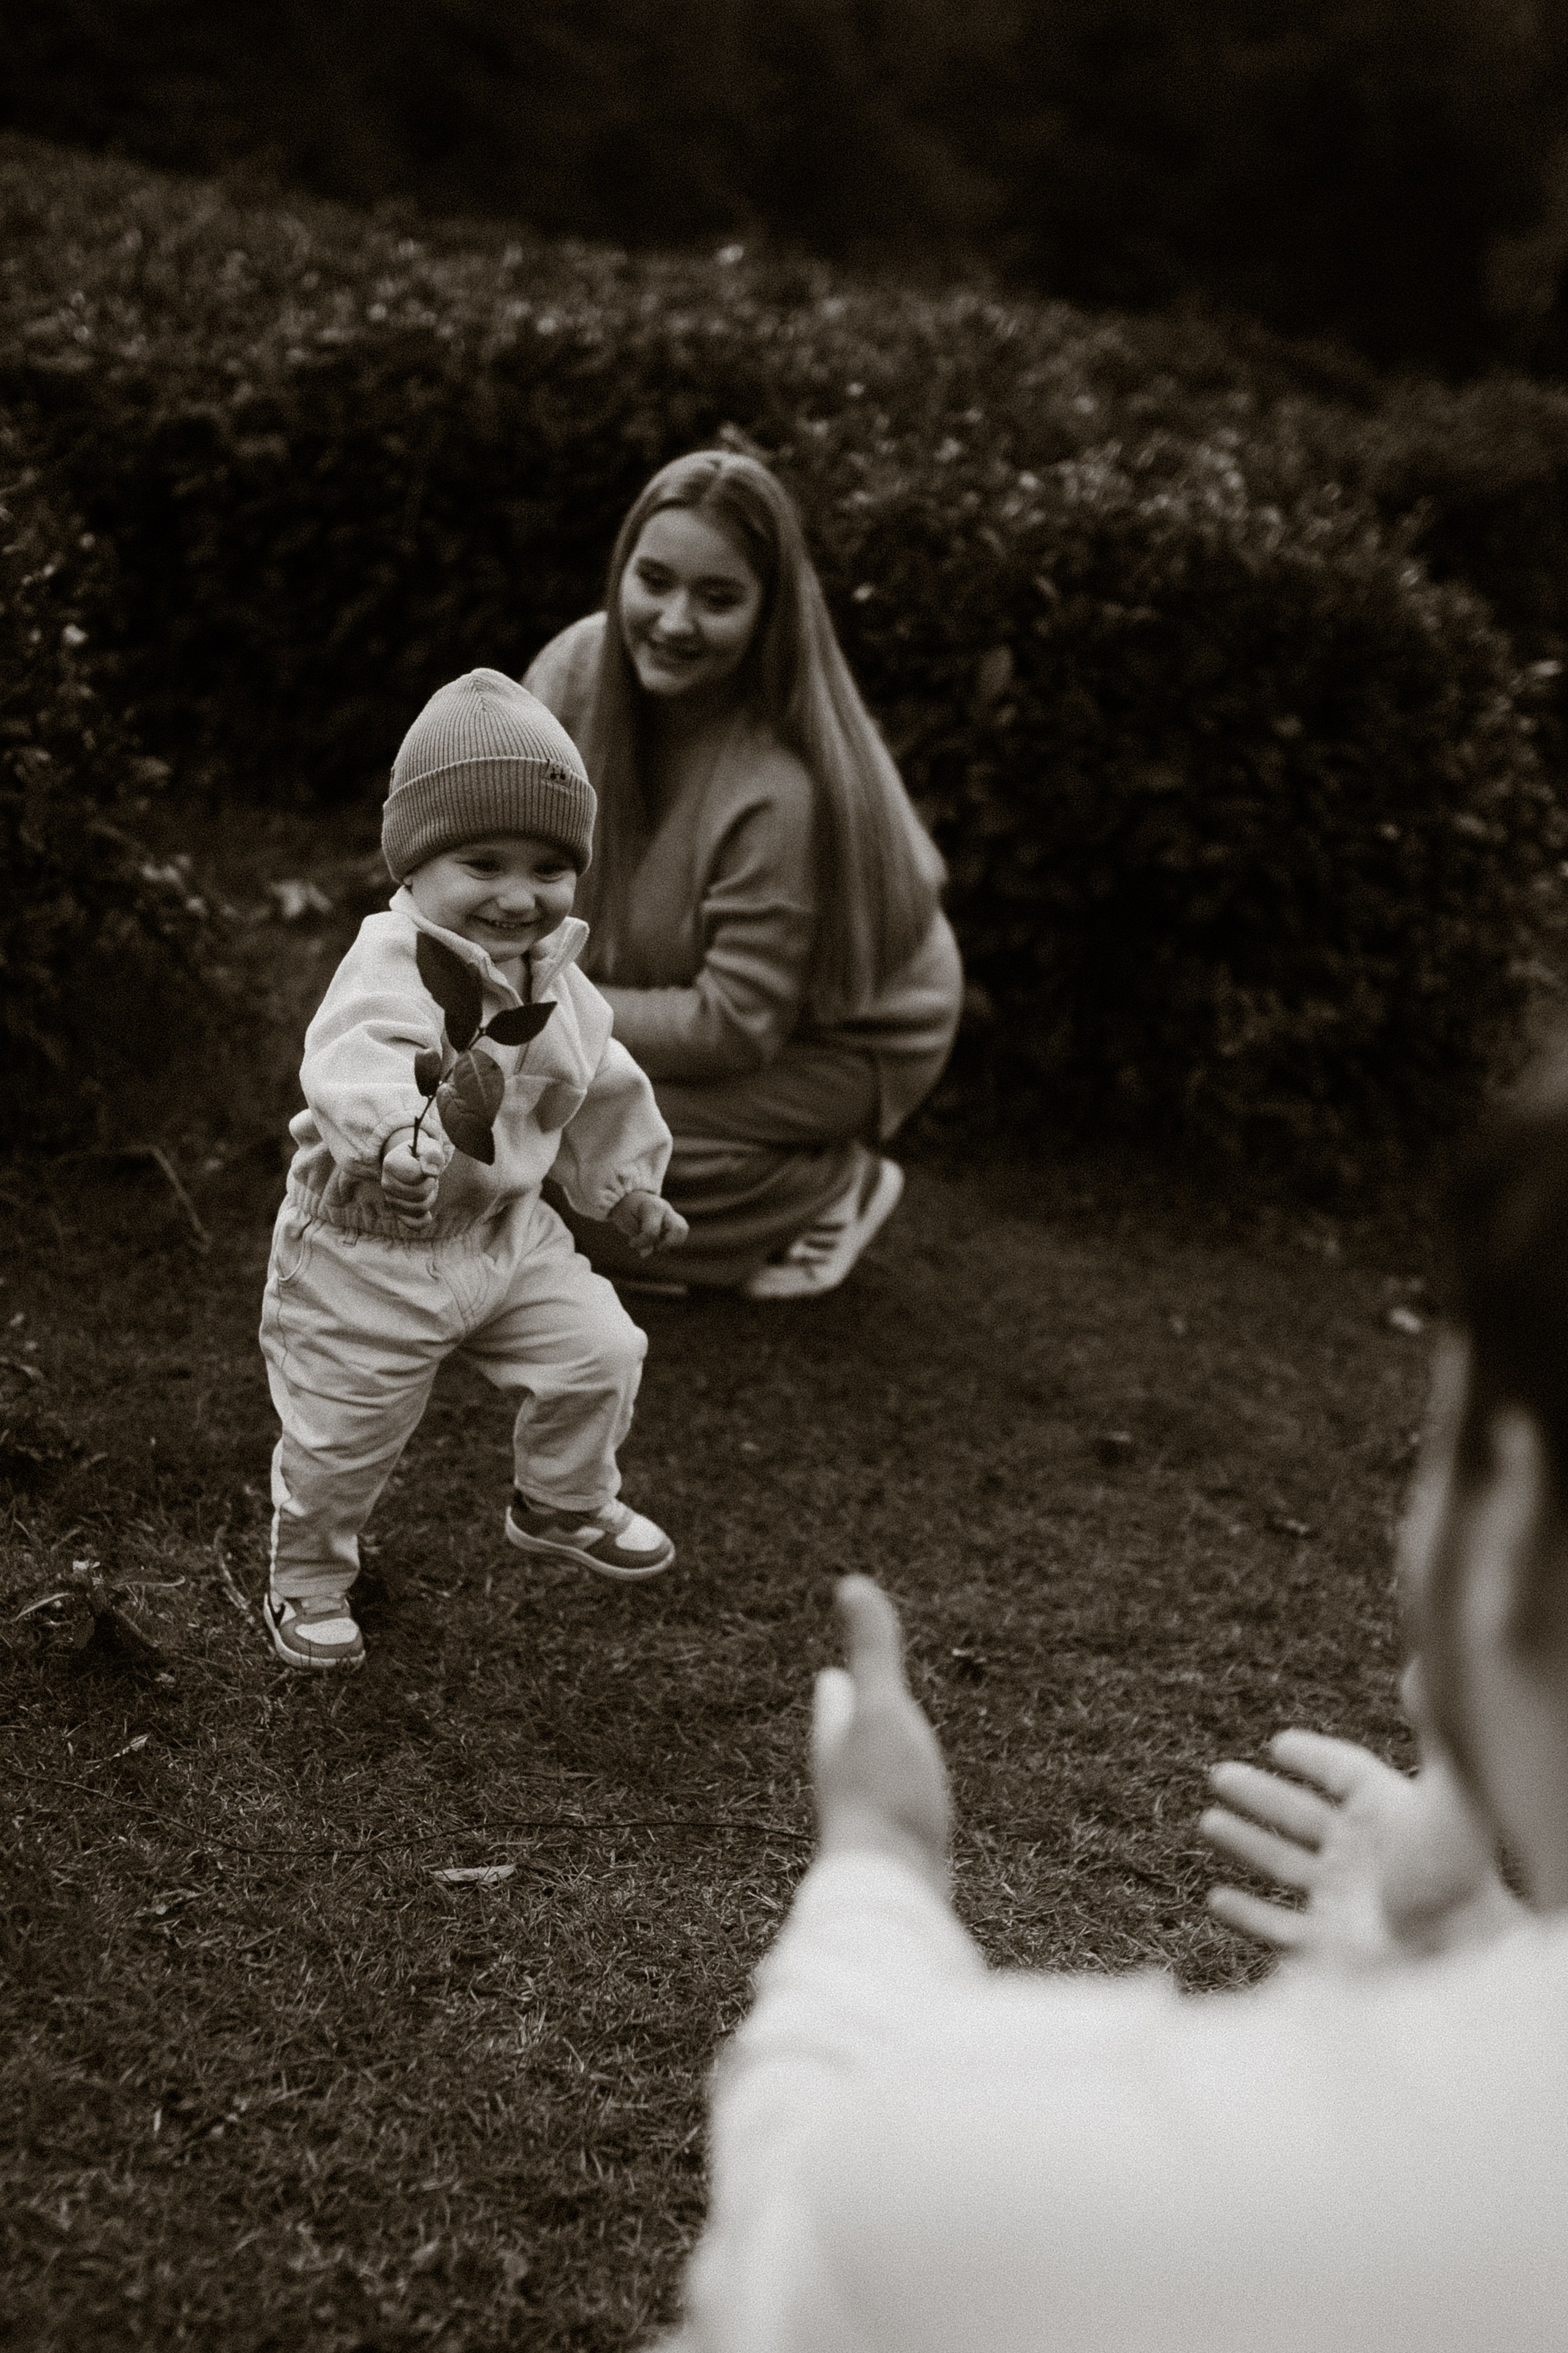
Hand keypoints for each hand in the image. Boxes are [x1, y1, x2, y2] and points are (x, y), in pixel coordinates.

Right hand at [380, 1127, 446, 1226]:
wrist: (412, 1162)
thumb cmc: (422, 1153)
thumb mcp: (429, 1146)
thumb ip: (432, 1154)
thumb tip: (431, 1172)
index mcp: (391, 1163)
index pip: (415, 1175)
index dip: (428, 1172)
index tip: (426, 1166)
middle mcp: (386, 1183)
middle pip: (419, 1193)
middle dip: (431, 1184)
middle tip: (428, 1177)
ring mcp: (391, 1199)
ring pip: (420, 1207)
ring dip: (431, 1196)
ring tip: (426, 1186)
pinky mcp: (398, 1212)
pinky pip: (414, 1224)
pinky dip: (424, 1220)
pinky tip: (428, 1213)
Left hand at [608, 1189, 689, 1256]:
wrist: (629, 1197)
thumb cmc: (626, 1209)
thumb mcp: (626, 1222)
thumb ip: (638, 1237)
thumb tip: (646, 1254)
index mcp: (652, 1206)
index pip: (652, 1232)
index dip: (641, 1242)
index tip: (631, 1243)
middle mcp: (666, 1208)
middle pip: (677, 1229)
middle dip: (665, 1243)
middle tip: (652, 1246)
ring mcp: (671, 1212)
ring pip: (682, 1230)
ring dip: (672, 1242)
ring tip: (657, 1244)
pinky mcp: (674, 1218)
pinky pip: (681, 1230)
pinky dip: (673, 1240)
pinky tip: (660, 1241)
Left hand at [812, 1577, 951, 1896]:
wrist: (893, 1889)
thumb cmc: (885, 1794)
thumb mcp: (882, 1709)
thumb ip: (871, 1651)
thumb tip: (851, 1584)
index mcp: (838, 1743)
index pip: (833, 1705)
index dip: (836, 1688)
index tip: (830, 1676)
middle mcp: (847, 1782)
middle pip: (846, 1745)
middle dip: (850, 1725)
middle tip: (853, 1710)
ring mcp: (872, 1821)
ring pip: (872, 1784)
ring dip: (877, 1767)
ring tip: (888, 1761)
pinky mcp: (899, 1854)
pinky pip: (900, 1819)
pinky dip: (905, 1805)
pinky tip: (919, 1819)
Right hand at [1200, 1723, 1521, 1967]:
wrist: (1462, 1955)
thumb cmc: (1457, 1874)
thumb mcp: (1444, 1795)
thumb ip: (1433, 1731)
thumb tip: (1420, 1667)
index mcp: (1385, 1812)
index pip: (1343, 1774)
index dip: (1314, 1757)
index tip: (1279, 1744)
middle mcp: (1362, 1853)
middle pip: (1302, 1815)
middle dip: (1261, 1796)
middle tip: (1219, 1774)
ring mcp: (1343, 1899)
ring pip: (1283, 1865)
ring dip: (1247, 1843)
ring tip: (1208, 1821)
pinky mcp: (1330, 1945)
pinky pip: (1279, 1927)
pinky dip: (1248, 1914)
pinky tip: (1217, 1898)